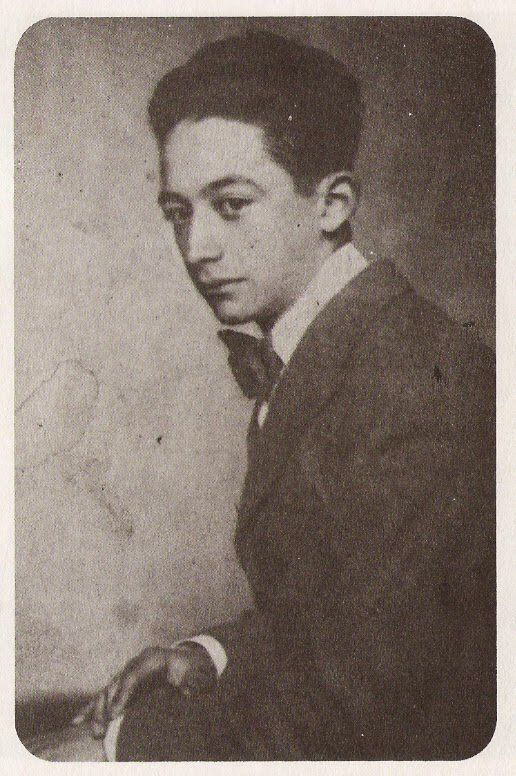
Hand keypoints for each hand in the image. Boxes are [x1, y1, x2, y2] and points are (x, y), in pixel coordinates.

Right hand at [71, 642, 217, 737]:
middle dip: (106, 706)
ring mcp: (129, 671)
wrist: (192, 662)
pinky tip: (77, 721)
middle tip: (102, 727)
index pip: (133, 676)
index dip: (122, 695)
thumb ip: (186, 682)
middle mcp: (137, 662)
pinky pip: (106, 695)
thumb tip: (180, 691)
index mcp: (154, 658)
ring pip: (108, 690)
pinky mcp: (125, 683)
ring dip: (98, 712)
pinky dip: (92, 708)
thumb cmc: (194, 671)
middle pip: (116, 683)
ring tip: (94, 732)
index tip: (113, 714)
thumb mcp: (195, 675)